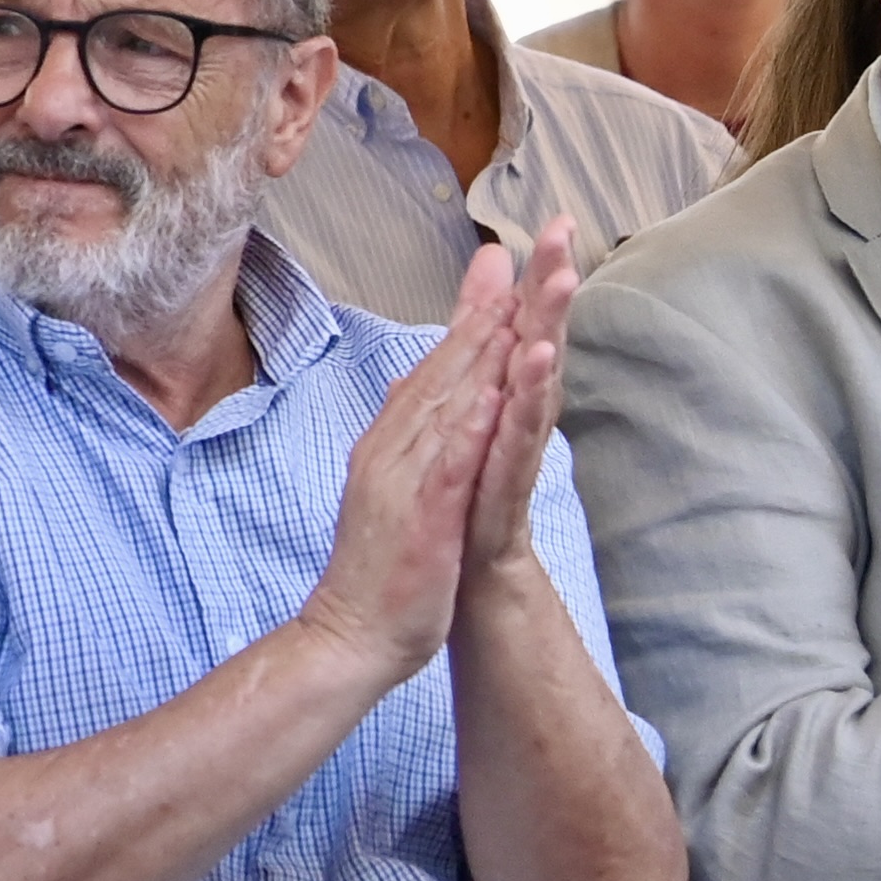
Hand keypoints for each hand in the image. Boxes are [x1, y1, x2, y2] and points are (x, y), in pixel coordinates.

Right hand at [301, 254, 514, 685]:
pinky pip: (449, 465)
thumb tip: (436, 391)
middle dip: (492, 303)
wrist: (350, 634)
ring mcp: (405, 476)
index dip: (477, 306)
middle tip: (530, 246)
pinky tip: (498, 396)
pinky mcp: (421, 516)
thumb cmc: (384, 564)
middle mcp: (396, 444)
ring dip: (490, 347)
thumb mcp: (402, 485)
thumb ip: (418, 435)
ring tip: (526, 299)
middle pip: (451, 363)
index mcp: (396, 436)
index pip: (442, 361)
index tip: (504, 252)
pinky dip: (472, 427)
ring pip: (453, 401)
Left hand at [459, 221, 577, 582]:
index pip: (523, 329)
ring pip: (533, 387)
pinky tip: (534, 369)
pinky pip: (512, 445)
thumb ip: (481, 367)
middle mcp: (513, 424)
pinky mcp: (498, 494)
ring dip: (547, 334)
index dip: (539, 277)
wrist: (450, 590)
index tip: (557, 219)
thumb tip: (488, 315)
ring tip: (562, 284)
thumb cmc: (462, 509)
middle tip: (568, 231)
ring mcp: (508, 457)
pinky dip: (522, 407)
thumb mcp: (465, 426)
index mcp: (500, 403)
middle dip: (551, 288)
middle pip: (538, 344)